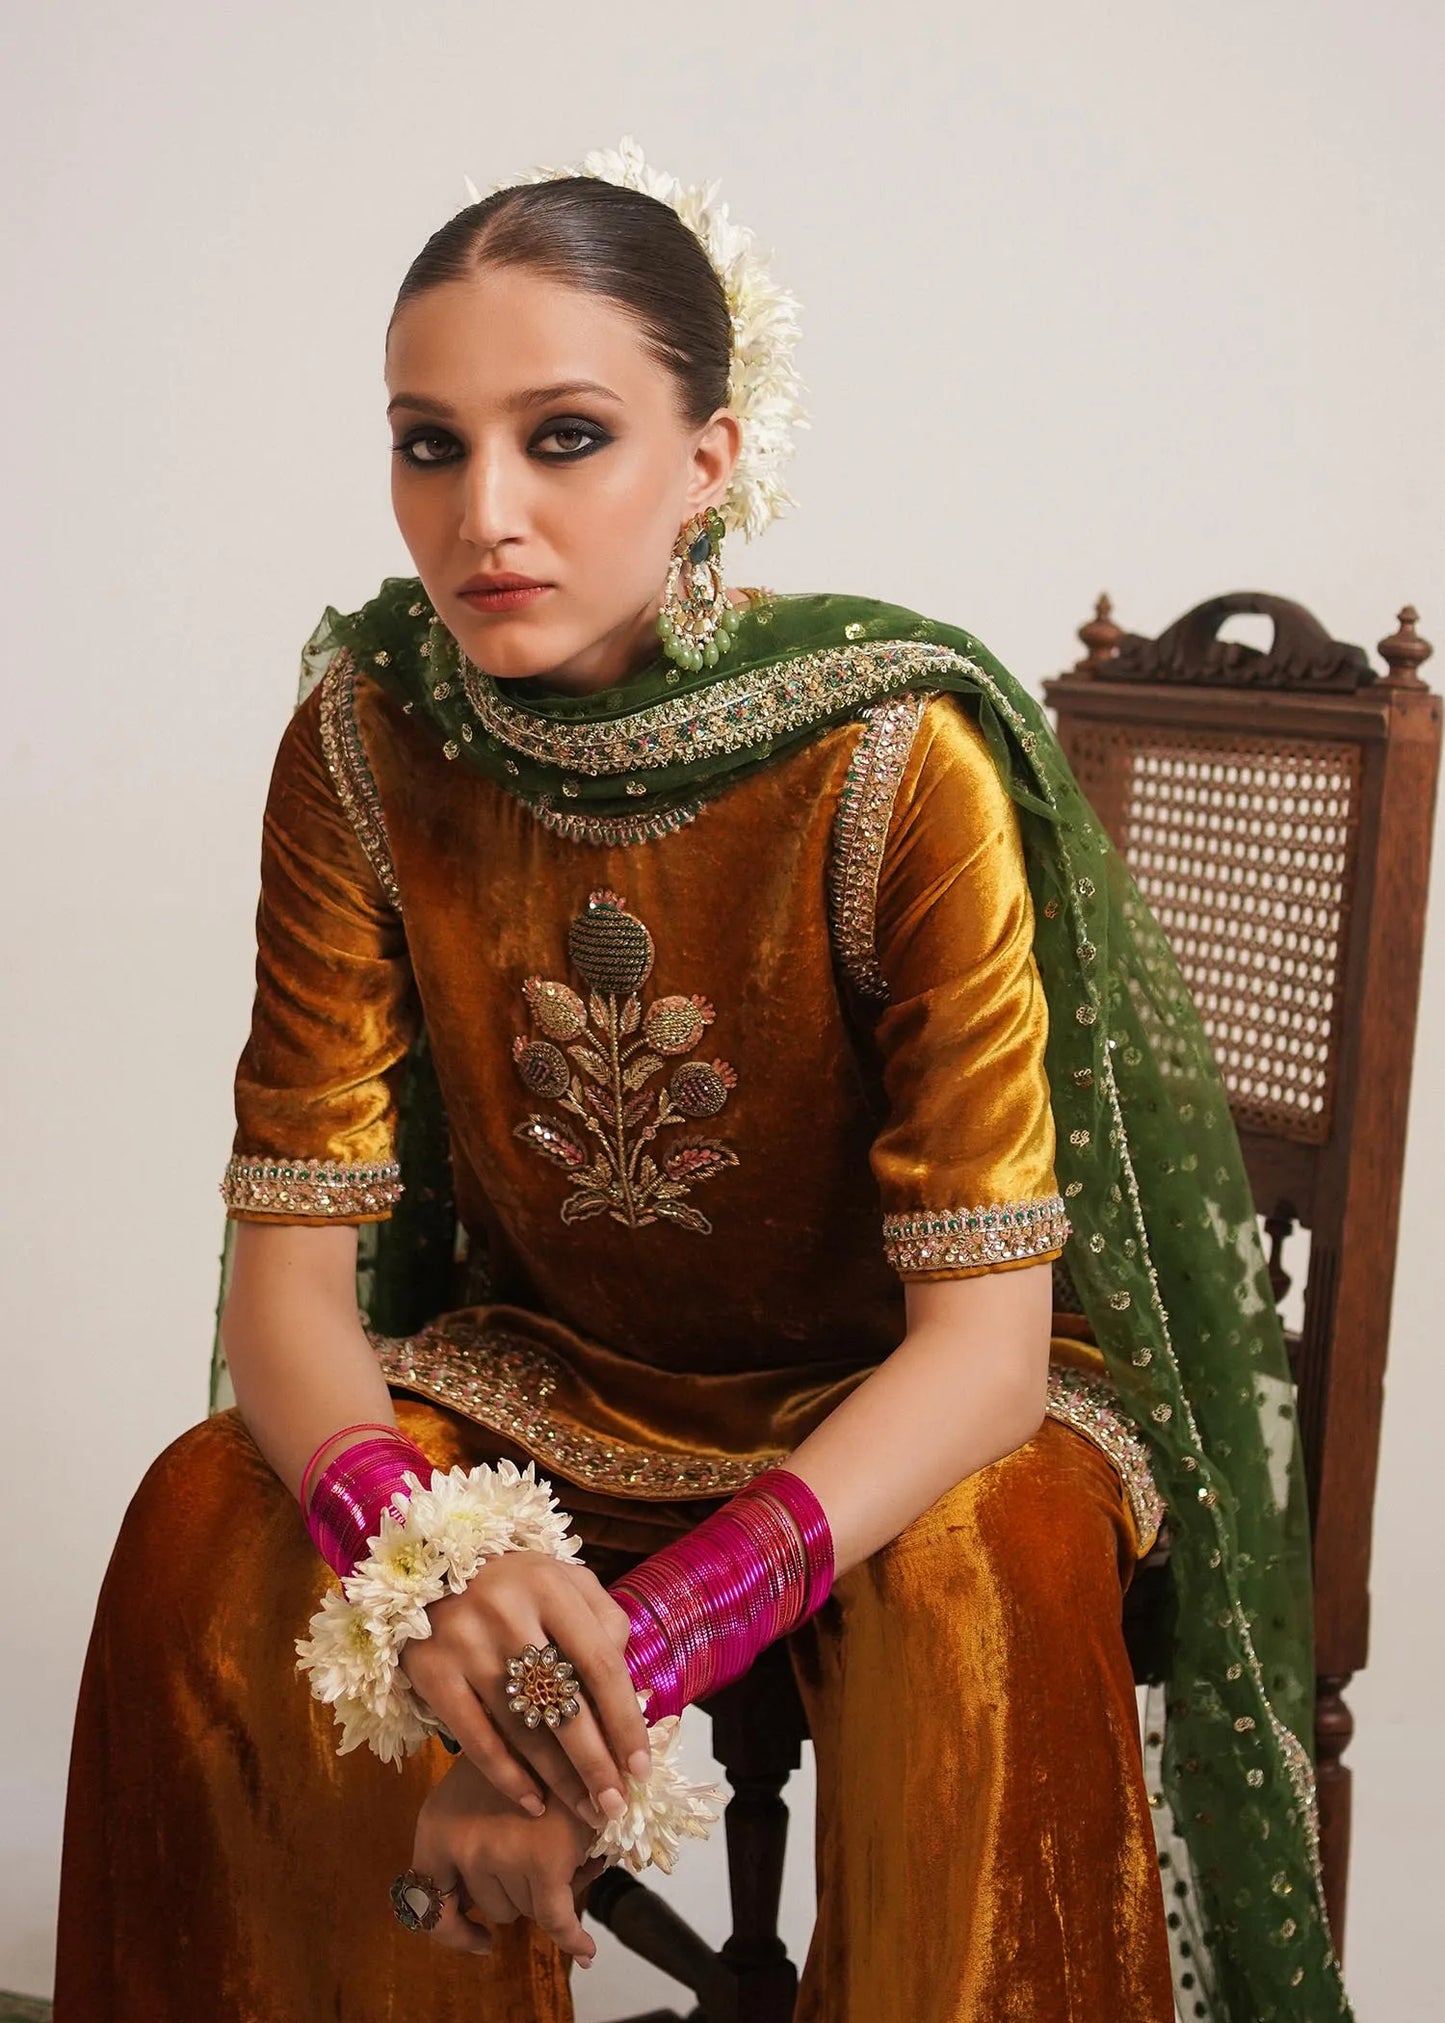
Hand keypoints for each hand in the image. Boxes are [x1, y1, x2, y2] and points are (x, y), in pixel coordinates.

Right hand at [400, 1549, 651, 1828]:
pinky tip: (534, 1803)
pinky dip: (507, 1778)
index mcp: (549, 1585)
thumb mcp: (562, 1579)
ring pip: (522, 1729)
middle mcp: (506, 1611)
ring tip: (585, 1810)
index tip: (640, 1767)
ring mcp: (464, 1643)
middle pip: (564, 1704)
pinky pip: (476, 1740)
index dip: (625, 1721)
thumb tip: (628, 1686)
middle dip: (596, 1764)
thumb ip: (602, 1619)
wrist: (429, 1566)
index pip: (600, 1664)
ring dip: (559, 1780)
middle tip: (615, 1805)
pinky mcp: (431, 1672)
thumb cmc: (514, 1582)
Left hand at [411, 1750, 606, 1965]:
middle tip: (542, 1855)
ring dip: (549, 1891)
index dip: (453, 1931)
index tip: (480, 1940)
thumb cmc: (523, 1751)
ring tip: (567, 1847)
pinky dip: (571, 1938)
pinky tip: (586, 1950)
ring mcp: (499, 1854)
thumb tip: (480, 1911)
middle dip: (519, 1891)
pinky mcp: (542, 1862)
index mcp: (434, 1827)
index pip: (427, 1903)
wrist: (567, 1716)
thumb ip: (468, 1842)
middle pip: (491, 1906)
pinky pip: (556, 1919)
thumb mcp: (478, 1789)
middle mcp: (459, 1844)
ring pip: (527, 1909)